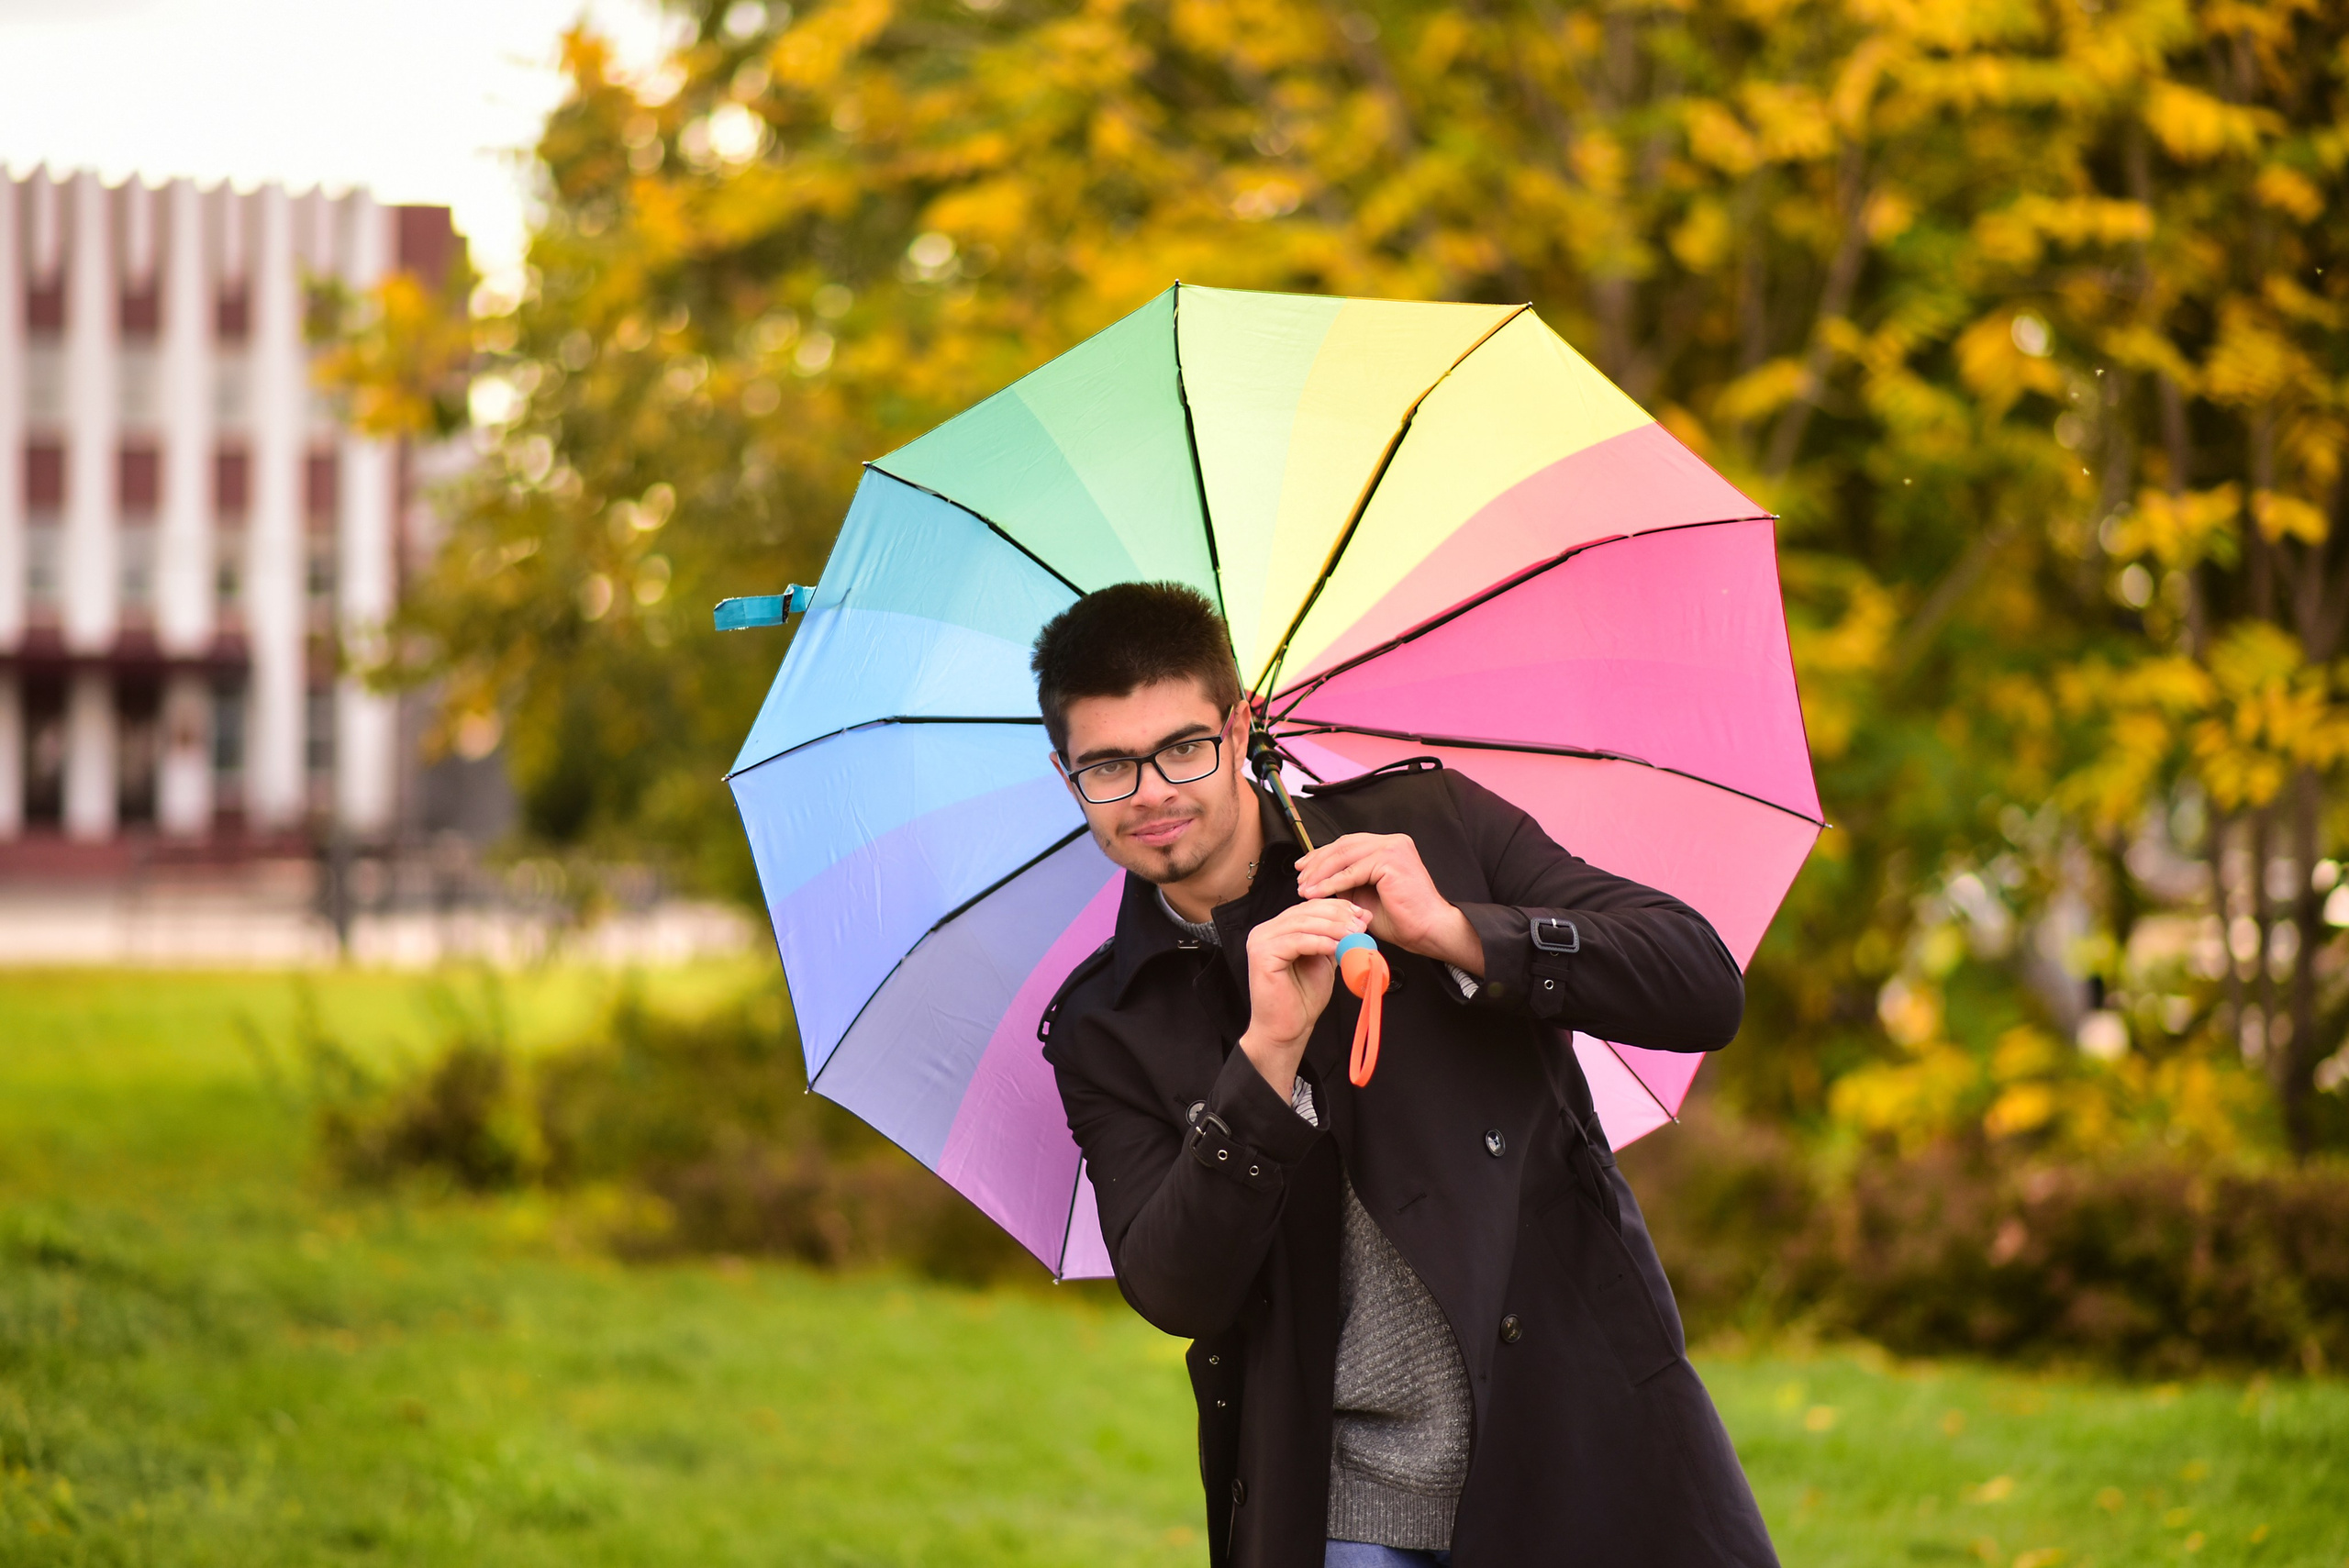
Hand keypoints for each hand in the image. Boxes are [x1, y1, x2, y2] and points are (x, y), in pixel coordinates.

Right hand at [1238, 899, 1369, 1096]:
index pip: (1308, 908)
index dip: (1336, 907)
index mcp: (1277, 930)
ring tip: (1355, 935)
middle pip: (1305, 912)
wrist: (1287, 1030)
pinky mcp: (1261, 955)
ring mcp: (1260, 942)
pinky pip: (1296, 941)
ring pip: (1302, 924)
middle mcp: (1265, 931)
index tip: (1361, 914)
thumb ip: (1335, 939)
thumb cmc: (1302, 999)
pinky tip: (1338, 947)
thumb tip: (1359, 918)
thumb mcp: (1324, 961)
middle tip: (1361, 925)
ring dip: (1333, 928)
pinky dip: (1320, 942)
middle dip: (1337, 916)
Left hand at [1295, 832, 1483, 976]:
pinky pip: (1353, 870)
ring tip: (1303, 888)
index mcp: (1389, 846)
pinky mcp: (1391, 859)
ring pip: (1344, 856)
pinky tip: (1317, 893)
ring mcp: (1393, 847)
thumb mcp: (1365, 896)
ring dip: (1320, 873)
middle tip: (1299, 878)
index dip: (1322, 855)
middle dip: (1317, 862)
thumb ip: (1348, 883)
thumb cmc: (1403, 918)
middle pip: (1343, 846)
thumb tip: (1321, 880)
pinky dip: (1332, 883)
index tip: (1302, 868)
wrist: (1428, 930)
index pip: (1347, 845)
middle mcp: (1392, 841)